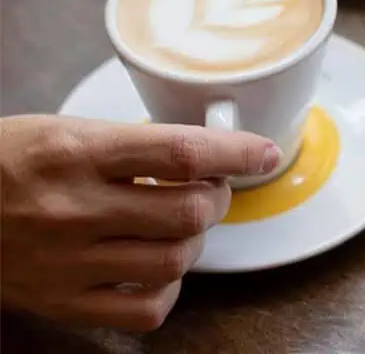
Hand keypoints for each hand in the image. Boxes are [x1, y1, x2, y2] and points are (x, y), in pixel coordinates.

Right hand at [0, 115, 279, 331]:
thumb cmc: (5, 162)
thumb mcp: (64, 130)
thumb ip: (132, 144)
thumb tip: (207, 153)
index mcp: (76, 152)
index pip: (180, 151)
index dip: (235, 152)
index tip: (262, 152)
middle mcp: (74, 208)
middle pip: (190, 211)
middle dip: (219, 198)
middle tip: (211, 189)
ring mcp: (68, 261)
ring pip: (176, 260)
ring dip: (195, 240)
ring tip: (180, 225)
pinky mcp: (62, 302)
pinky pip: (146, 309)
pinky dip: (168, 289)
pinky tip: (157, 267)